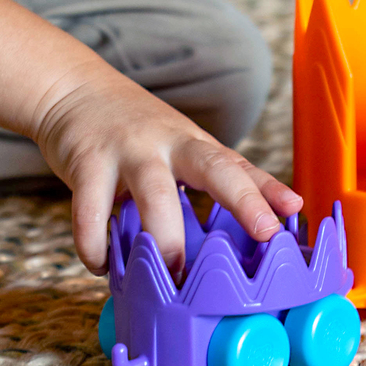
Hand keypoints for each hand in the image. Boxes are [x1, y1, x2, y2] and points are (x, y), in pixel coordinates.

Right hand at [33, 66, 301, 274]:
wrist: (73, 89)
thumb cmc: (138, 128)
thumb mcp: (186, 145)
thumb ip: (228, 177)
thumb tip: (289, 208)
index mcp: (193, 144)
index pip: (237, 165)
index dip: (265, 190)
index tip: (292, 213)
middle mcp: (167, 143)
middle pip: (212, 166)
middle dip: (240, 199)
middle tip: (260, 236)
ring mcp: (127, 150)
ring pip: (154, 192)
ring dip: (166, 238)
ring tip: (171, 276)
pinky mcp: (86, 162)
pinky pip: (91, 211)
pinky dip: (95, 246)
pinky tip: (101, 264)